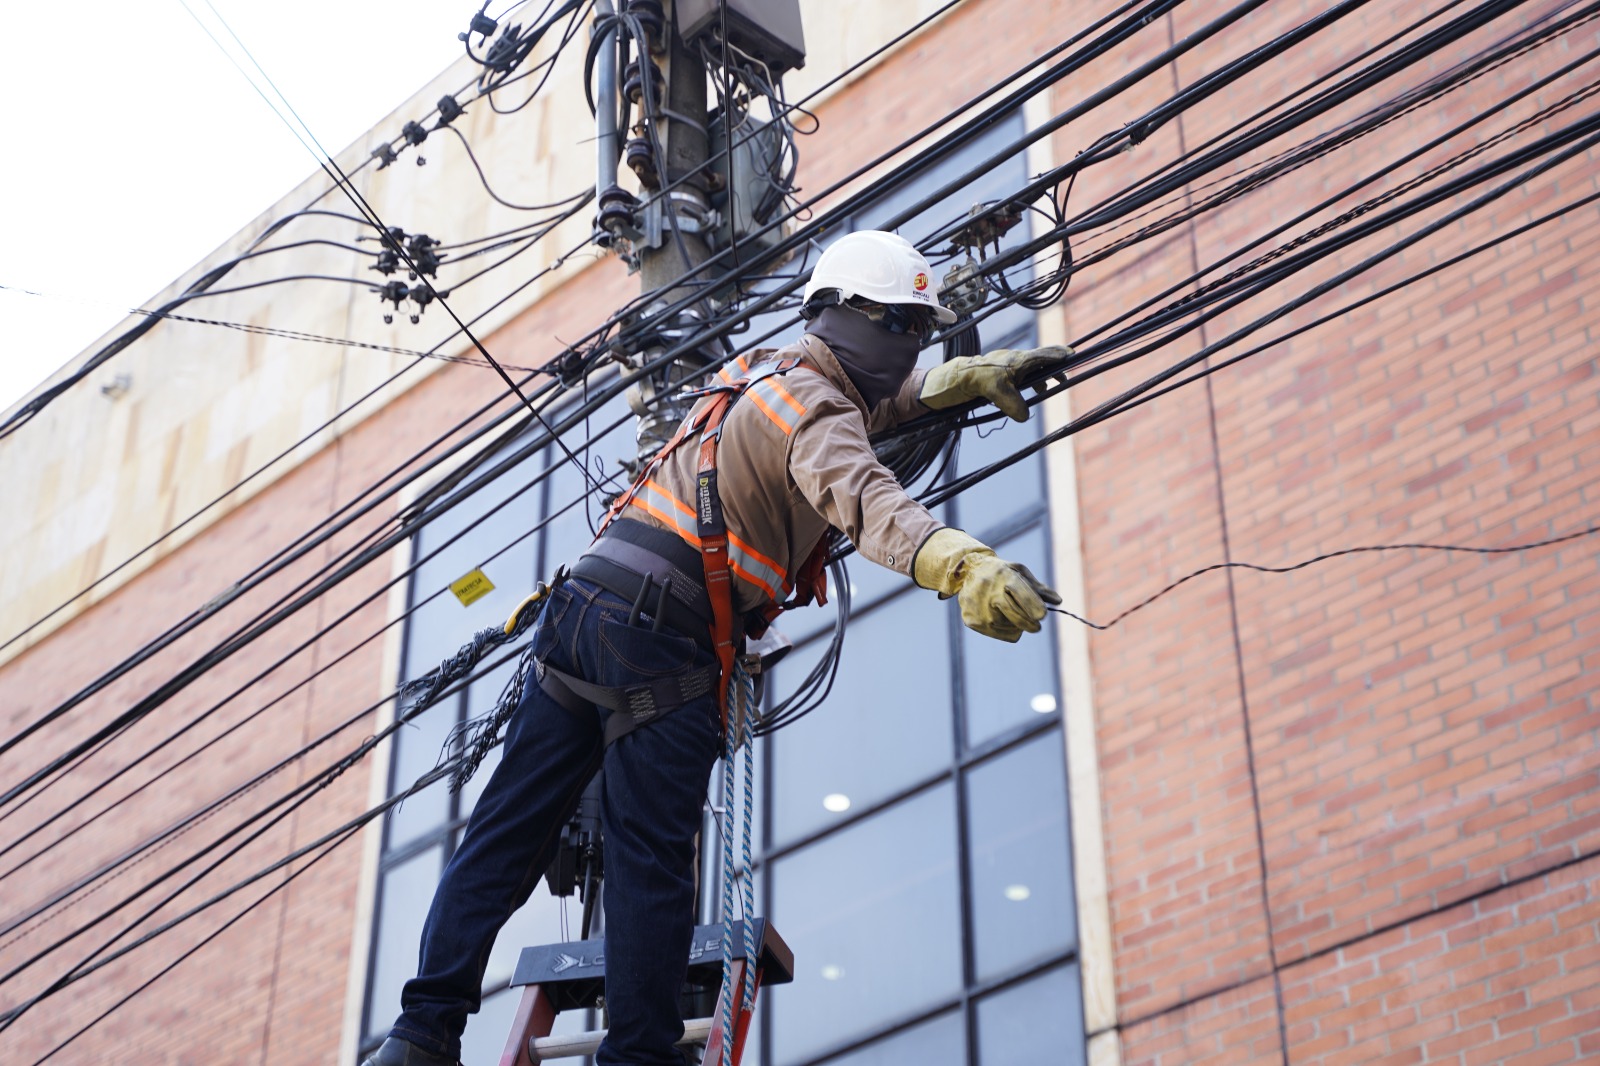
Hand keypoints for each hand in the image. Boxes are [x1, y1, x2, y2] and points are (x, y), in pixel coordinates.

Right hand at [913, 528, 1062, 641]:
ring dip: (1016, 624)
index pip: (1021, 594)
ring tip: (1008, 612)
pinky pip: (999, 634)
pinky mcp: (972, 622)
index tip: (1042, 616)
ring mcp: (979, 609)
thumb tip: (1058, 602)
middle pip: (1017, 616)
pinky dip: (1005, 629)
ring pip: (1010, 628)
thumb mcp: (1019, 572)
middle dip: (1031, 623)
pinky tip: (998, 617)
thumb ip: (1039, 588)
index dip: (1034, 606)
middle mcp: (990, 593)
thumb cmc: (1000, 572)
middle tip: (1037, 626)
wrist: (967, 572)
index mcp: (1004, 577)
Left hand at [918, 345, 1073, 420]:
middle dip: (1053, 370)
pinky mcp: (999, 376)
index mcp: (1019, 360)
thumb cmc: (974, 380)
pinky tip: (1022, 397)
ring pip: (1029, 371)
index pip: (1046, 355)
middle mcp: (1015, 361)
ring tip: (1045, 391)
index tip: (1073, 356)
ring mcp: (1007, 367)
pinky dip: (1025, 386)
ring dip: (1038, 380)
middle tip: (1063, 380)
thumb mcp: (997, 393)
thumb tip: (1025, 416)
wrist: (952, 379)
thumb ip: (1014, 404)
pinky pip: (1018, 379)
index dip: (1060, 355)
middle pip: (1041, 362)